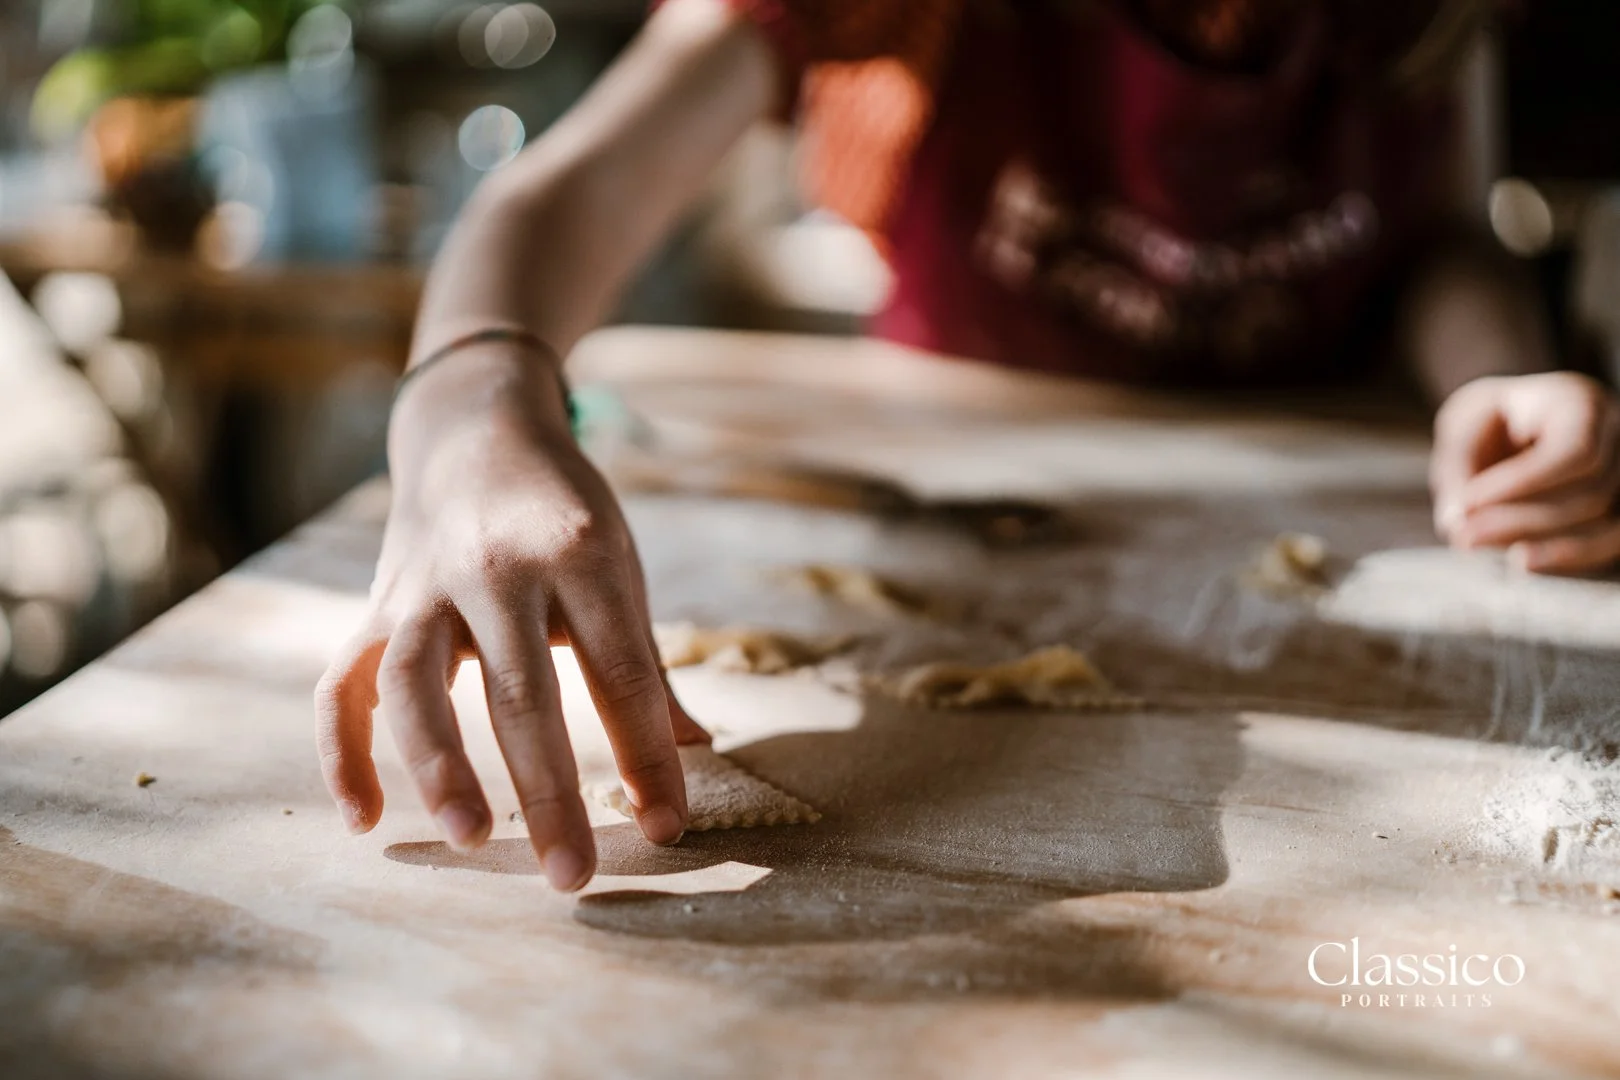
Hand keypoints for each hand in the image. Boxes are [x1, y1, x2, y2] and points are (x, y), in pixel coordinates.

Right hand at [315, 347, 706, 890]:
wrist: (475, 430)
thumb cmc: (563, 516)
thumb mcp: (619, 567)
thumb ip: (645, 665)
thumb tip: (696, 752)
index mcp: (580, 553)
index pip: (621, 671)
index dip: (646, 754)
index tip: (667, 826)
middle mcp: (497, 568)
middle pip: (523, 692)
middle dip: (549, 792)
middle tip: (571, 875)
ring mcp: (426, 586)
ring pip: (418, 685)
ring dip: (439, 767)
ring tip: (470, 838)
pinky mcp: (375, 606)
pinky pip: (343, 685)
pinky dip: (343, 753)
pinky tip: (362, 820)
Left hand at [1431, 372, 1619, 573]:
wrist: (1514, 422)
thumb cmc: (1490, 420)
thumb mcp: (1464, 425)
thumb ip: (1458, 467)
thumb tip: (1456, 523)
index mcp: (1580, 404)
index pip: (1577, 451)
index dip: (1524, 484)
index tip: (1468, 503)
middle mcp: (1615, 438)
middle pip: (1590, 493)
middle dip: (1520, 520)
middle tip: (1461, 536)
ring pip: (1604, 524)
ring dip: (1538, 544)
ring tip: (1475, 545)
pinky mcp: (1617, 510)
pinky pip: (1609, 544)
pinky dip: (1564, 558)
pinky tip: (1520, 562)